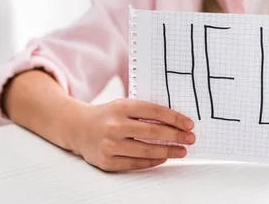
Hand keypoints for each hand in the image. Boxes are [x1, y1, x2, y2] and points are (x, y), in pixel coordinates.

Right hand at [71, 99, 195, 171]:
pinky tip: (163, 158)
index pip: (154, 111)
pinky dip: (152, 162)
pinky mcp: (107, 161)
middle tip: (190, 138)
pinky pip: (136, 163)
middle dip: (176, 136)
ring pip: (147, 150)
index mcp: (121, 107)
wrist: (78, 128)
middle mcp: (115, 125)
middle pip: (153, 131)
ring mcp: (110, 144)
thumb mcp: (122, 106)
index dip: (174, 118)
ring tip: (182, 151)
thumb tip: (175, 122)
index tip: (189, 124)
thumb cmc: (107, 116)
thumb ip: (144, 111)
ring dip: (168, 151)